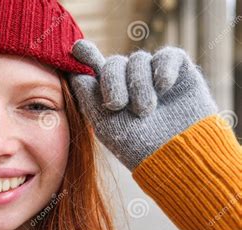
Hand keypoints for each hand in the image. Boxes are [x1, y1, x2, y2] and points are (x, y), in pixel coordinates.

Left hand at [70, 40, 217, 170]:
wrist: (175, 154)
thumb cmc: (136, 146)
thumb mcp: (103, 123)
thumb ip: (87, 95)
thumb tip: (75, 70)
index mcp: (109, 94)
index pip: (94, 67)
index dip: (85, 54)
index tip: (77, 49)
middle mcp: (130, 82)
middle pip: (114, 62)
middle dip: (112, 81)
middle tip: (117, 105)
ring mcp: (154, 76)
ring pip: (138, 60)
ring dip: (139, 85)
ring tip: (145, 111)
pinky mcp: (179, 72)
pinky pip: (168, 56)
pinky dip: (164, 69)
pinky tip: (164, 87)